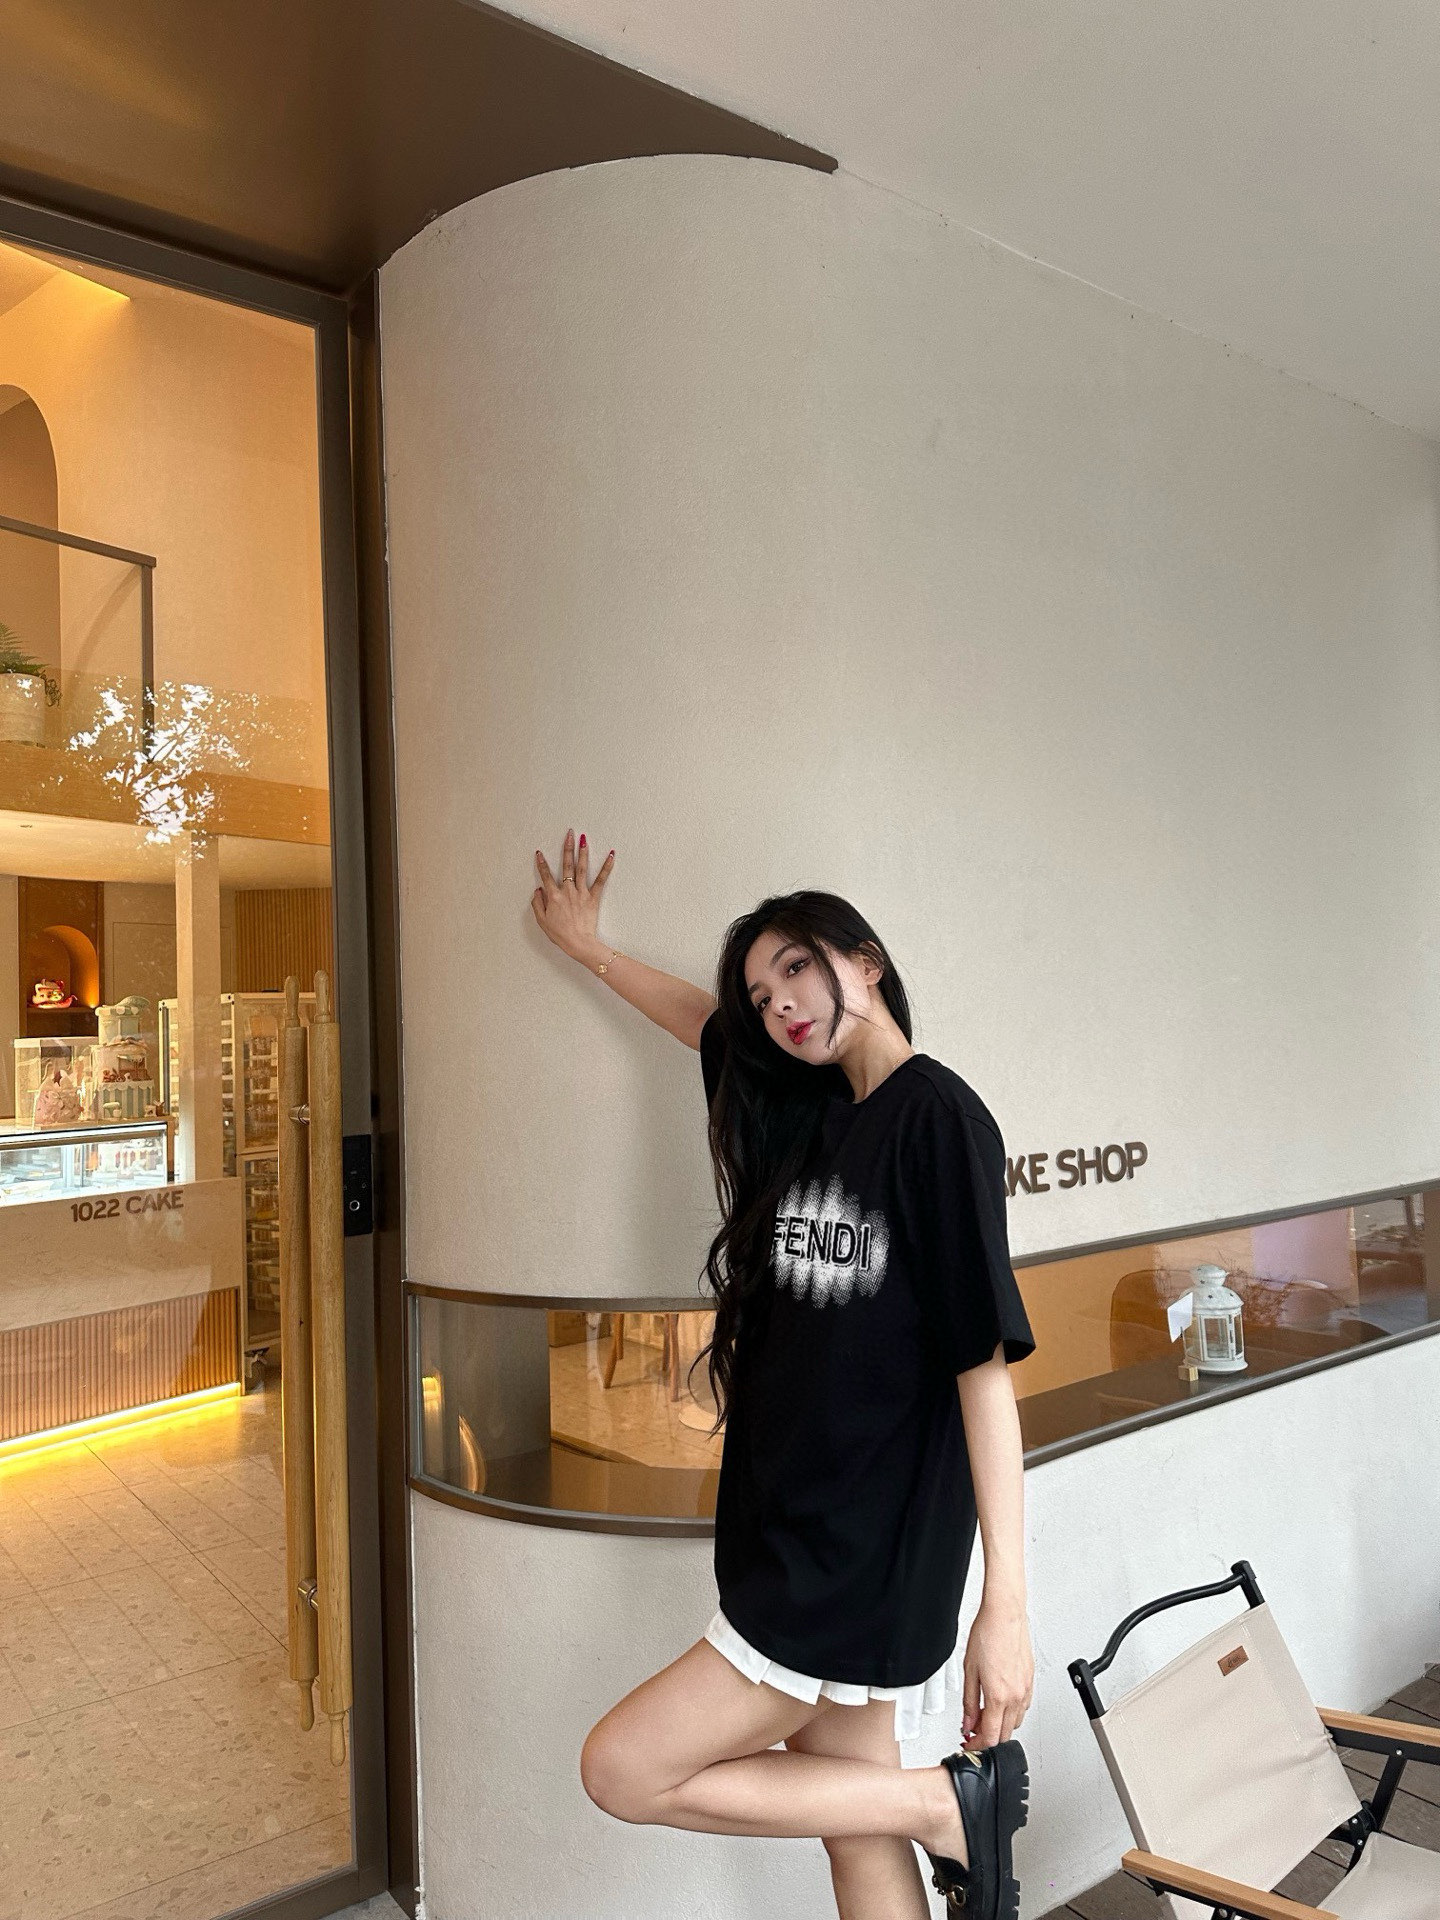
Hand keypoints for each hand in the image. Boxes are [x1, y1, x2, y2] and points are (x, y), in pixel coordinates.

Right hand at [532, 828, 614, 962]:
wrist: (578, 943)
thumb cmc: (560, 934)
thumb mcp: (542, 921)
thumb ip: (538, 903)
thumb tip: (538, 890)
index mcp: (554, 896)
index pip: (545, 876)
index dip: (541, 864)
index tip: (539, 853)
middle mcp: (567, 890)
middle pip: (566, 865)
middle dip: (567, 847)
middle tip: (569, 834)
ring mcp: (581, 893)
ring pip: (581, 868)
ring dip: (583, 852)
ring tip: (584, 838)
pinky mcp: (593, 898)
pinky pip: (601, 880)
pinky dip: (606, 867)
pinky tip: (611, 855)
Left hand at [961, 1597, 1032, 1749]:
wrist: (1005, 1615)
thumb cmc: (987, 1635)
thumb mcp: (969, 1670)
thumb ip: (968, 1702)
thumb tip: (967, 1723)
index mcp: (998, 1696)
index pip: (990, 1736)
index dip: (977, 1745)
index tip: (969, 1744)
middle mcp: (1016, 1696)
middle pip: (1004, 1734)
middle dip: (987, 1737)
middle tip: (973, 1730)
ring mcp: (1026, 1690)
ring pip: (1015, 1723)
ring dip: (1000, 1725)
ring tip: (983, 1713)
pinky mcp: (1030, 1682)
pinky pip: (1023, 1708)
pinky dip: (1010, 1712)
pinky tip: (999, 1702)